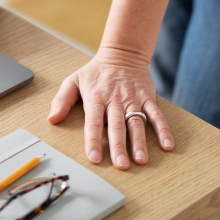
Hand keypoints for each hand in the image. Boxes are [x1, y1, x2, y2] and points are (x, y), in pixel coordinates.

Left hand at [47, 47, 173, 168]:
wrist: (122, 54)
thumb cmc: (96, 72)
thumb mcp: (74, 80)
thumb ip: (62, 99)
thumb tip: (52, 119)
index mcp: (96, 97)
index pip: (93, 121)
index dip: (93, 139)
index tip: (94, 158)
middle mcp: (114, 100)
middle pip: (116, 125)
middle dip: (118, 146)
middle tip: (121, 165)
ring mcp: (132, 99)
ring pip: (136, 122)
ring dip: (139, 141)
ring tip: (141, 159)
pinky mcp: (147, 97)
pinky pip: (157, 114)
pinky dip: (163, 129)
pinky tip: (167, 145)